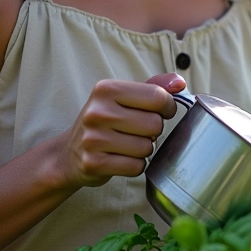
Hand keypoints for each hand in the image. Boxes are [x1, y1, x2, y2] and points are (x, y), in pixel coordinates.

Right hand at [58, 73, 184, 187]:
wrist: (69, 152)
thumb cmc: (106, 121)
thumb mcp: (125, 97)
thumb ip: (154, 87)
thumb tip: (180, 83)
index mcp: (106, 89)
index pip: (157, 96)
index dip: (167, 107)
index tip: (160, 111)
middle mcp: (97, 112)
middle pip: (155, 124)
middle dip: (153, 130)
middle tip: (137, 131)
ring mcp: (93, 139)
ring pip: (147, 148)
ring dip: (144, 149)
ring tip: (127, 144)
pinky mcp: (94, 163)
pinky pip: (135, 167)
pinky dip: (135, 165)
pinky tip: (121, 159)